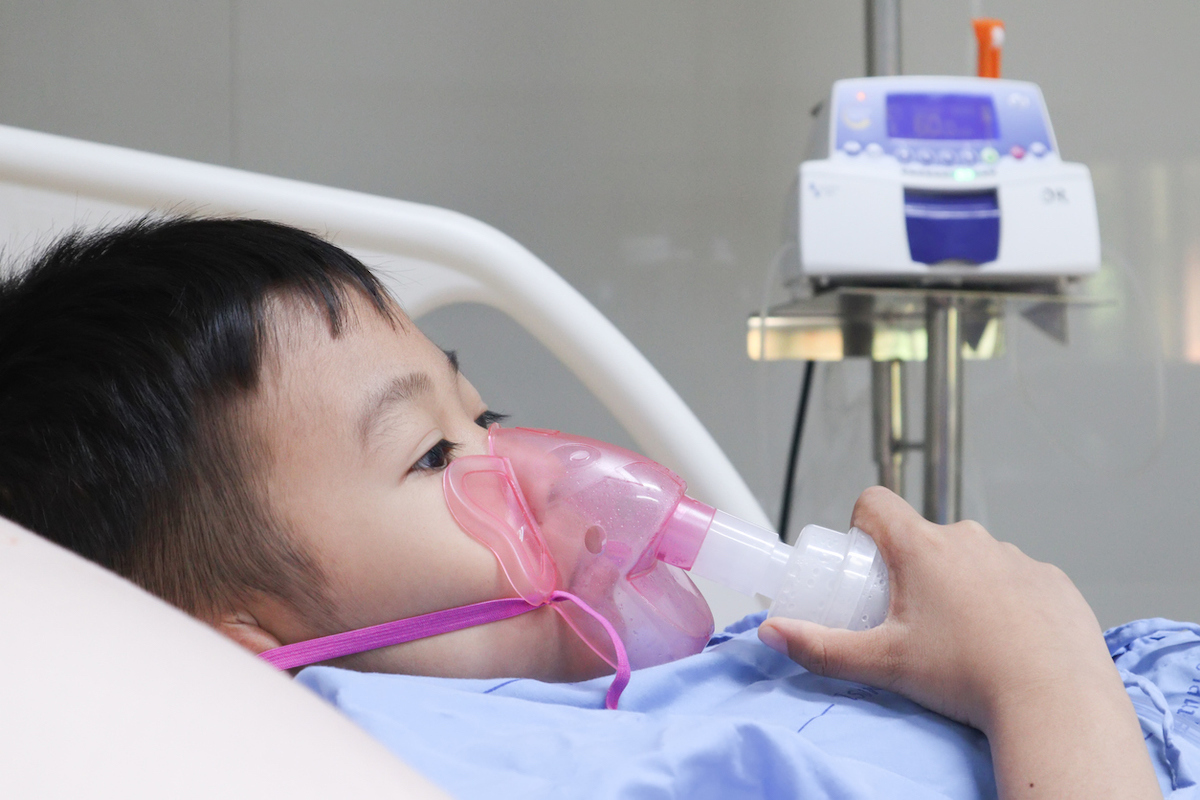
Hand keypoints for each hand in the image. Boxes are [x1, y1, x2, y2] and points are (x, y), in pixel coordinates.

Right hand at [760, 486, 1105, 731]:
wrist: (1055, 701)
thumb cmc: (967, 677)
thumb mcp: (882, 663)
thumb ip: (820, 647)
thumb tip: (773, 634)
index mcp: (922, 548)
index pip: (874, 503)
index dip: (862, 526)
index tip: (866, 564)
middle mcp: (969, 539)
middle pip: (923, 537)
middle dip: (912, 569)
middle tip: (911, 621)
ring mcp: (1016, 557)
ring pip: (971, 558)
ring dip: (961, 584)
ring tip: (963, 638)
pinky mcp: (1053, 580)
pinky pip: (1016, 578)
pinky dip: (1006, 601)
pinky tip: (1007, 641)